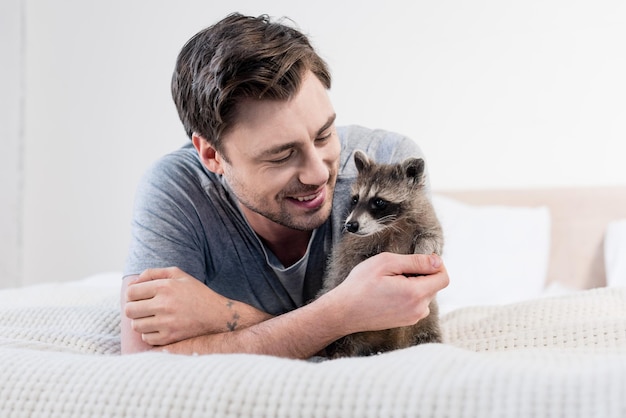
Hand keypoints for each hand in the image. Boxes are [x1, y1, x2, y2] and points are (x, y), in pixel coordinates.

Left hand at [123, 267, 272, 345]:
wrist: (217, 315)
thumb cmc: (196, 293)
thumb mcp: (179, 275)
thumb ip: (154, 273)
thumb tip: (132, 283)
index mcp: (165, 286)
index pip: (131, 292)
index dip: (132, 295)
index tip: (139, 297)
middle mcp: (164, 304)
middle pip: (130, 310)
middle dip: (133, 308)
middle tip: (143, 308)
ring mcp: (167, 323)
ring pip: (136, 326)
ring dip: (141, 322)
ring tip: (152, 318)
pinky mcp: (170, 337)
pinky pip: (146, 338)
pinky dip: (150, 334)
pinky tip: (160, 328)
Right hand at [327, 252, 448, 334]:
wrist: (344, 311)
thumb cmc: (361, 285)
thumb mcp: (386, 263)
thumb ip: (416, 261)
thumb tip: (437, 262)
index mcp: (416, 294)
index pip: (443, 277)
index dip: (435, 264)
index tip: (417, 260)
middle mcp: (418, 309)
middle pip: (434, 285)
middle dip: (421, 274)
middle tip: (396, 272)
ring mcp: (412, 318)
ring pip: (425, 294)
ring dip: (415, 285)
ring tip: (390, 283)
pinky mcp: (405, 321)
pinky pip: (416, 304)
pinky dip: (408, 295)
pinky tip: (389, 293)